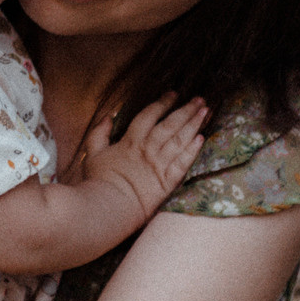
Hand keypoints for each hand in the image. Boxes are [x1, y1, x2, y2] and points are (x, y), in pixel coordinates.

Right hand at [81, 93, 207, 218]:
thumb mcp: (93, 153)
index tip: (174, 94)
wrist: (109, 206)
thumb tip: (108, 117)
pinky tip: (201, 139)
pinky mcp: (168, 181)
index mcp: (131, 141)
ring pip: (180, 140)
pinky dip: (193, 150)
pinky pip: (183, 163)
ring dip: (194, 124)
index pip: (149, 115)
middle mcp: (148, 149)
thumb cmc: (99, 181)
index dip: (162, 103)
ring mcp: (160, 165)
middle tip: (200, 99)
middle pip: (171, 124)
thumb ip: (99, 133)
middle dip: (186, 110)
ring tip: (206, 112)